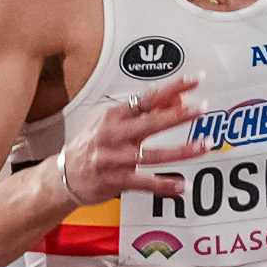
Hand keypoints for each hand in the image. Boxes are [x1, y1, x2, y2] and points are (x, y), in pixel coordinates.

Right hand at [62, 71, 205, 202]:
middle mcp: (115, 135)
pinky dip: (165, 185)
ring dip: (181, 150)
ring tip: (203, 145)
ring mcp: (116, 159)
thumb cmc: (91, 146)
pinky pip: (146, 183)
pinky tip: (181, 185)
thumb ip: (143, 113)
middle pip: (151, 122)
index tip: (194, 81)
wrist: (64, 175)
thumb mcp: (112, 123)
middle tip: (200, 109)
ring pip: (154, 154)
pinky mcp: (117, 180)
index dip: (173, 88)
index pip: (148, 98)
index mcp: (114, 116)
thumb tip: (175, 100)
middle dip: (178, 115)